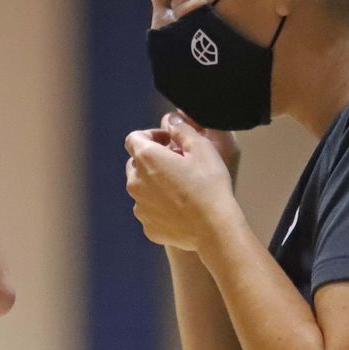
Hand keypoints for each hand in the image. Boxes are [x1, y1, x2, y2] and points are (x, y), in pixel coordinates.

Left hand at [125, 118, 242, 251]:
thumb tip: (170, 120)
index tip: (170, 142)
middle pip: (136, 163)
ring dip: (156, 183)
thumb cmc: (210, 185)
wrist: (214, 228)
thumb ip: (181, 128)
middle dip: (153, 160)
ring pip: (143, 188)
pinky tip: (182, 208)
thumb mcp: (201, 147)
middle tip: (178, 164)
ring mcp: (139, 206)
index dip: (152, 135)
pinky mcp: (147, 226)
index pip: (134, 138)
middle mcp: (135, 182)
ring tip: (182, 187)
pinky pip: (150, 210)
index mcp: (146, 158)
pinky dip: (161, 206)